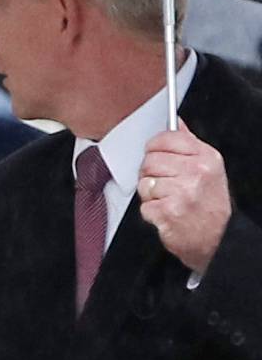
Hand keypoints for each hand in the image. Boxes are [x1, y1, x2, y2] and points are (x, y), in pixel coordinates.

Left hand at [138, 124, 231, 276]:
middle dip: (151, 173)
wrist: (217, 237)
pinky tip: (166, 213)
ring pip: (145, 182)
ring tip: (167, 199)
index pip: (167, 138)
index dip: (155, 146)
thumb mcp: (208, 168)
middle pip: (150, 160)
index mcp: (206, 158)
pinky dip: (151, 211)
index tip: (154, 152)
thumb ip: (189, 144)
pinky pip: (144, 205)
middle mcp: (195, 172)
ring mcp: (181, 192)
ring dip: (150, 194)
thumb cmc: (210, 204)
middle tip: (162, 183)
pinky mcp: (167, 211)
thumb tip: (176, 122)